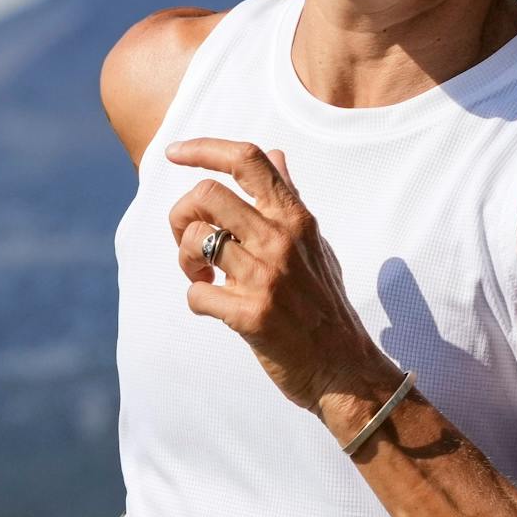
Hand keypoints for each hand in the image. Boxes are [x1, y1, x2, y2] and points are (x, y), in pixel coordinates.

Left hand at [164, 139, 394, 410]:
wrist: (343, 368)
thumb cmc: (324, 304)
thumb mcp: (316, 243)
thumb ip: (290, 200)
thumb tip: (276, 155)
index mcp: (296, 218)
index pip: (248, 160)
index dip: (203, 148)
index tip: (173, 154)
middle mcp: (281, 239)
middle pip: (206, 194)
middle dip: (182, 214)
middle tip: (189, 241)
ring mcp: (266, 277)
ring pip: (195, 240)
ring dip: (185, 259)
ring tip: (203, 275)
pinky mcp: (251, 315)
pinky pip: (195, 293)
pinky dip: (196, 299)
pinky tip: (215, 306)